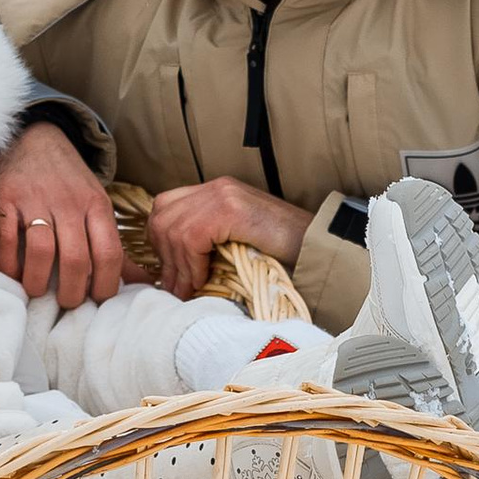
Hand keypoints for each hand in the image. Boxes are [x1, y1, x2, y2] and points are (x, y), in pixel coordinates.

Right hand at [0, 120, 125, 307]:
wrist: (33, 137)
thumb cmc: (68, 181)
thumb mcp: (97, 205)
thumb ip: (114, 245)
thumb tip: (142, 284)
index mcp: (97, 206)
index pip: (109, 254)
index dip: (105, 286)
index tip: (96, 301)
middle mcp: (68, 203)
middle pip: (76, 259)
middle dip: (72, 293)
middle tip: (67, 304)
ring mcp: (35, 199)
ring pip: (41, 251)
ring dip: (38, 282)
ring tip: (37, 291)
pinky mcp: (5, 198)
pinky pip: (6, 240)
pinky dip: (8, 265)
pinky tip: (12, 275)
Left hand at [147, 178, 311, 300]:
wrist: (318, 246)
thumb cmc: (283, 252)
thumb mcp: (236, 242)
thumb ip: (208, 244)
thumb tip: (173, 271)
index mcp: (215, 191)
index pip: (165, 207)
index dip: (160, 242)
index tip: (170, 273)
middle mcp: (215, 187)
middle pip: (162, 216)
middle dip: (164, 256)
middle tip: (175, 287)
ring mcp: (222, 195)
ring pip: (174, 229)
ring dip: (178, 266)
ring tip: (188, 290)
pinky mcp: (230, 209)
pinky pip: (191, 236)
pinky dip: (191, 263)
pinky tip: (202, 280)